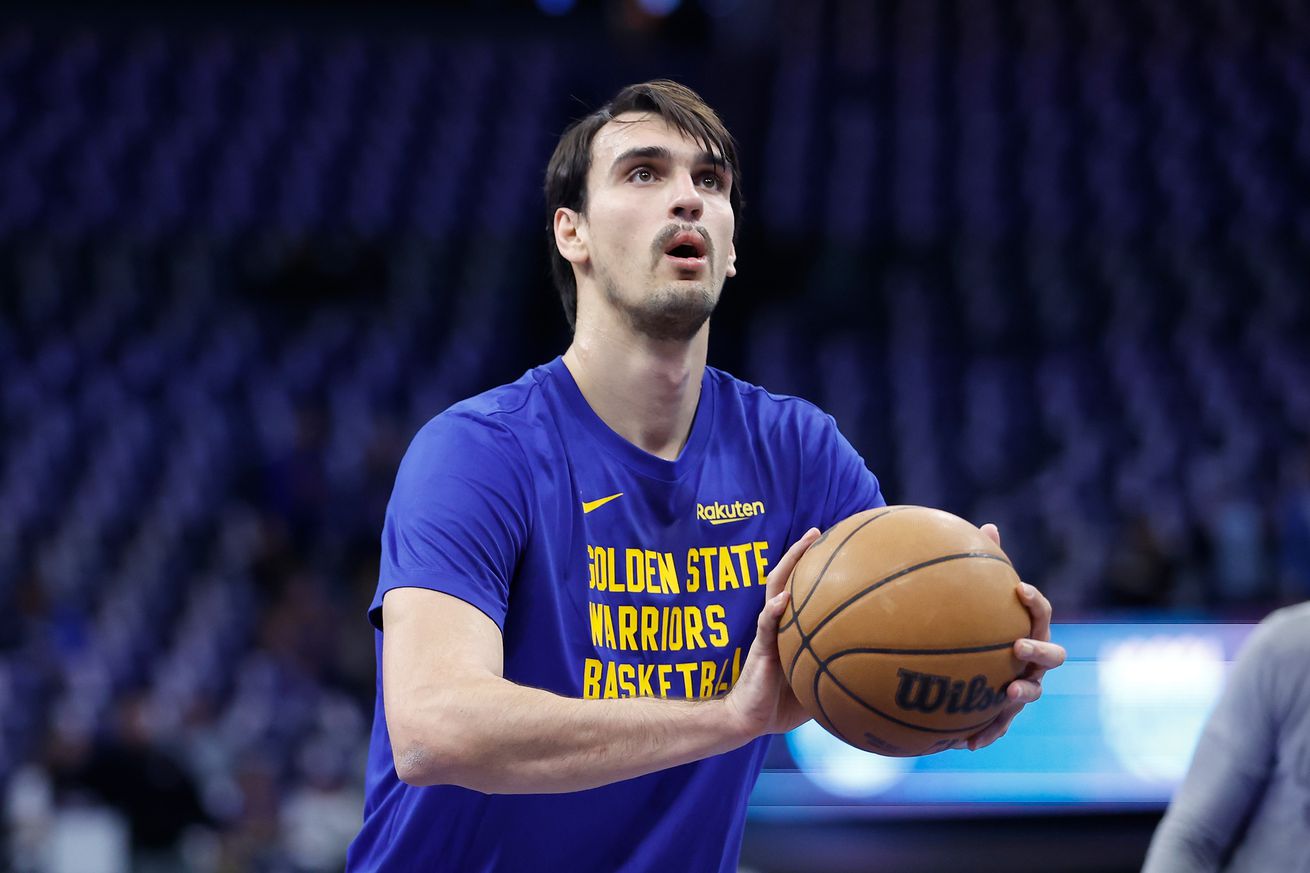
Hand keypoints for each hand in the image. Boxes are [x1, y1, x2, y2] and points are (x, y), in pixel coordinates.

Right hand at [723, 528, 822, 739]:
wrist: (748, 719)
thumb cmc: (781, 704)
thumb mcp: (816, 685)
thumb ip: (836, 672)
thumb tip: (874, 677)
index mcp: (790, 629)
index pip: (801, 591)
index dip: (813, 569)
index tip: (833, 547)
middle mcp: (779, 624)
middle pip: (787, 578)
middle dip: (801, 553)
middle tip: (817, 530)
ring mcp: (768, 633)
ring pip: (775, 589)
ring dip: (788, 565)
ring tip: (802, 544)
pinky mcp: (760, 649)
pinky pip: (766, 625)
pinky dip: (774, 610)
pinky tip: (783, 599)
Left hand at [955, 523, 1066, 750]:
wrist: (969, 659)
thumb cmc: (976, 621)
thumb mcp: (977, 595)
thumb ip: (983, 565)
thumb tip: (988, 527)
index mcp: (1029, 627)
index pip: (1040, 612)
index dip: (1034, 601)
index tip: (1019, 588)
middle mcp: (1033, 658)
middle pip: (1051, 655)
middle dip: (1038, 650)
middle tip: (1018, 645)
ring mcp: (1023, 685)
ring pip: (1031, 692)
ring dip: (1022, 693)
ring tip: (1008, 693)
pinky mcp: (1003, 711)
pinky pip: (999, 724)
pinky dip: (987, 732)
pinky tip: (965, 742)